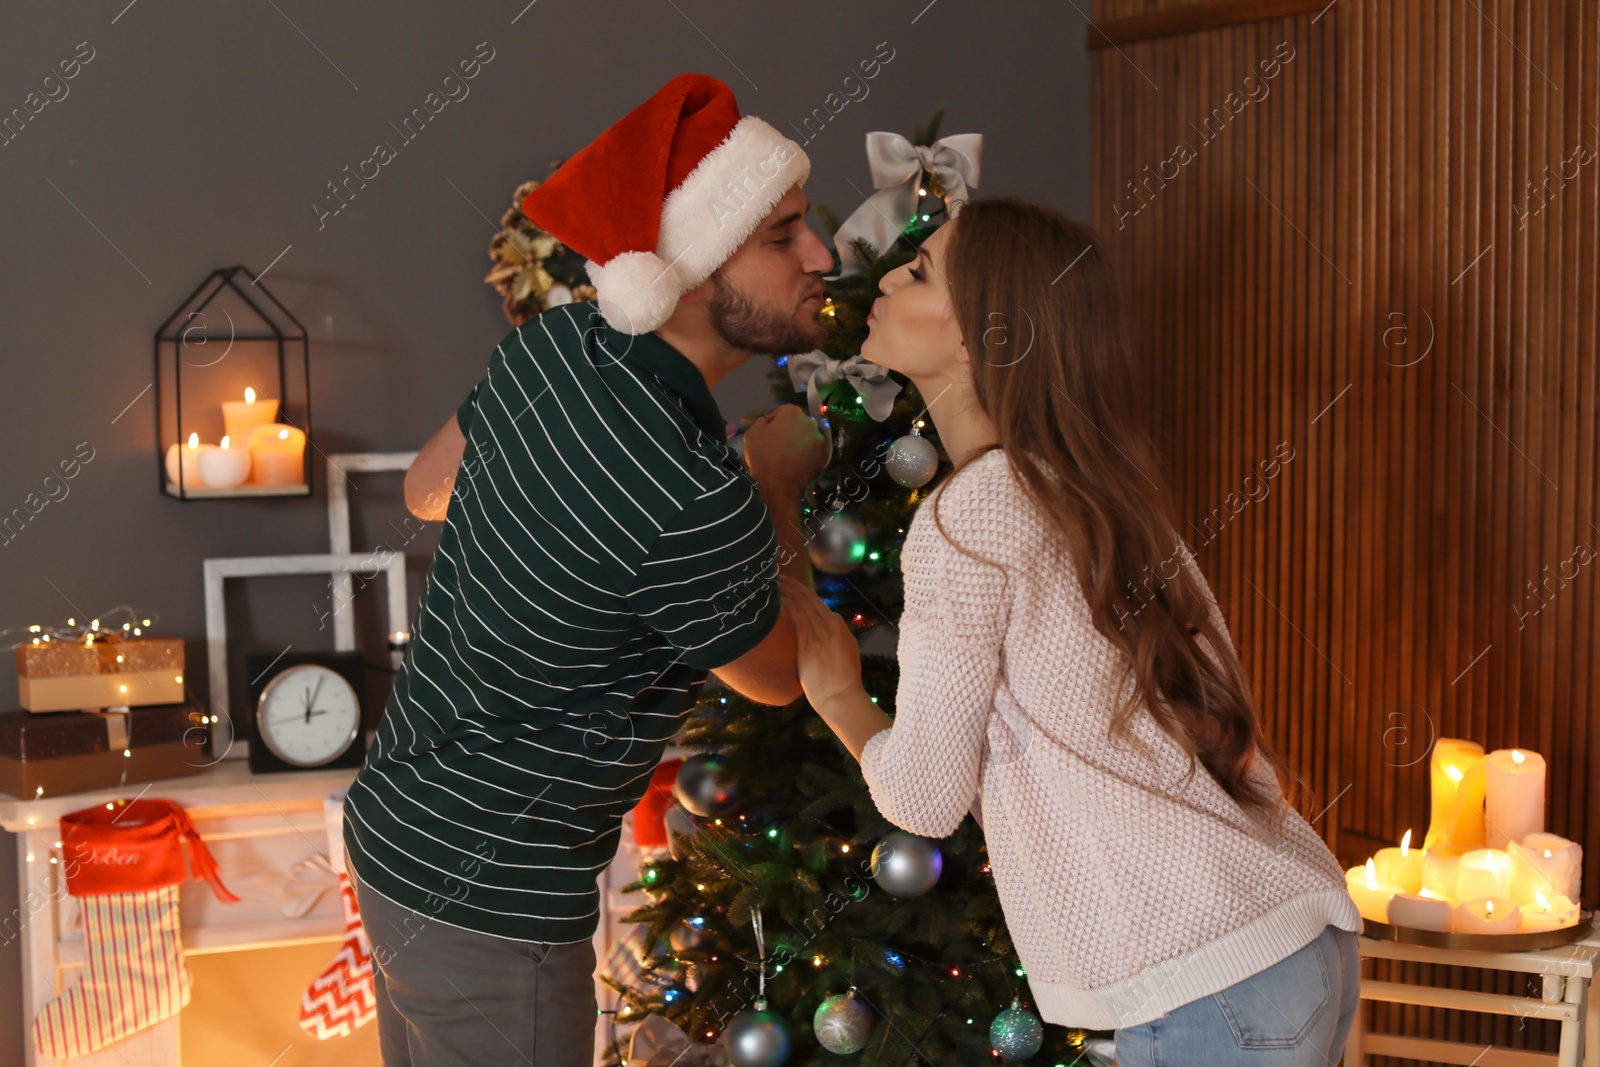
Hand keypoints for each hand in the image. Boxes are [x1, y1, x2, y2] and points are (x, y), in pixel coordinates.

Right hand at [742, 405, 828, 491]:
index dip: (773, 423)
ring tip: (788, 456)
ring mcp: (819, 439)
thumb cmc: (763, 456)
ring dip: (799, 442)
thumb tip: (767, 422)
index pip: (782, 412)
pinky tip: (796, 463)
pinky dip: (807, 455)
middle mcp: (810, 422)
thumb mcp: (751, 434)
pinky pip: (813, 451)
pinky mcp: (824, 455)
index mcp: (792, 413)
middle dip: (788, 431)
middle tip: (778, 445)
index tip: (767, 434)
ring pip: (807, 437)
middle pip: (797, 423)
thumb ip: (760, 422)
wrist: (778, 484)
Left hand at [778, 573, 862, 713]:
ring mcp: (819, 632)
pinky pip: (795, 618)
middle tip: (773, 575)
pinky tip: (772, 602)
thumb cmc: (843, 679)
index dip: (799, 590)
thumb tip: (822, 631)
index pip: (815, 601)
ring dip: (784, 592)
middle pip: (806, 597)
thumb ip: (834, 637)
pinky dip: (784, 608)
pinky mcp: (808, 643)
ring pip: (799, 604)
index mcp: (837, 625)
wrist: (841, 696)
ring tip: (768, 583)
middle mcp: (829, 624)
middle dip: (789, 584)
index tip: (786, 585)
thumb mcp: (845, 651)